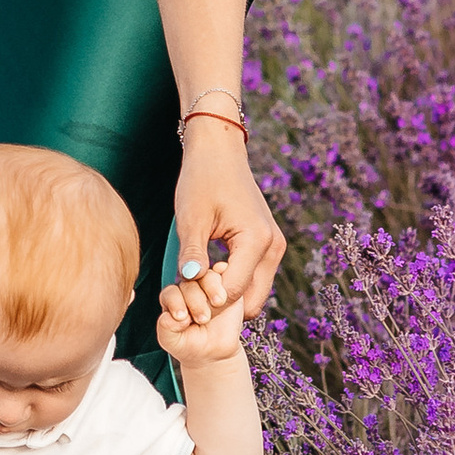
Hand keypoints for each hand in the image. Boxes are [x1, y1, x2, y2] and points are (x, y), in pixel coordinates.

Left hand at [159, 119, 284, 339]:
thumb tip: (189, 286)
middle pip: (250, 300)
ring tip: (196, 282)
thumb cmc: (202, 178)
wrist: (219, 150)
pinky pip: (252, 278)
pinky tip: (207, 272)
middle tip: (189, 296)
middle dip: (220, 304)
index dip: (205, 300)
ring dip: (226, 295)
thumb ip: (192, 255)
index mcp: (257, 240)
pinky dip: (232, 283)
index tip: (180, 296)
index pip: (232, 292)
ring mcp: (274, 246)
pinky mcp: (267, 245)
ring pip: (253, 292)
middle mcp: (273, 247)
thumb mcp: (191, 219)